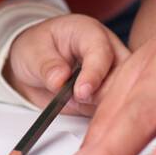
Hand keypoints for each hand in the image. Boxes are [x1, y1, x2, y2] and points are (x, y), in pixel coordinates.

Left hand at [3, 14, 129, 114]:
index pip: (101, 52)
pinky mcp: (106, 95)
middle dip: (106, 93)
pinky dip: (101, 118)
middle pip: (122, 73)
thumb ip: (47, 65)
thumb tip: (60, 79)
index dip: (94, 73)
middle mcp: (106, 52)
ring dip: (103, 107)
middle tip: (82, 104)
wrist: (34, 66)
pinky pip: (112, 109)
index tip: (81, 92)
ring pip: (120, 94)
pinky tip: (89, 121)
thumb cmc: (37, 48)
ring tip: (78, 109)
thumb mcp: (33, 51)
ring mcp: (110, 75)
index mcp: (90, 33)